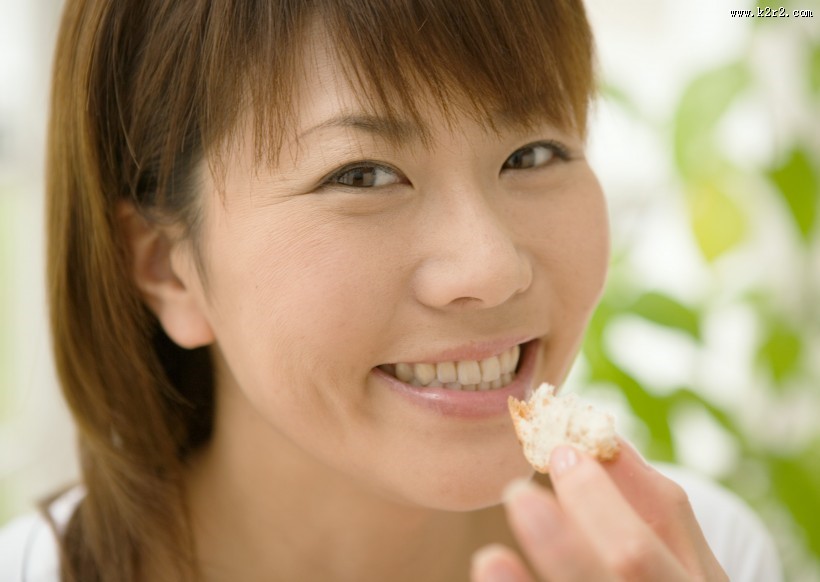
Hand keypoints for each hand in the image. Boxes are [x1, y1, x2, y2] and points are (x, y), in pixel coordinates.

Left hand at [471, 440, 727, 580]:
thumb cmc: (674, 578)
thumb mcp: (680, 545)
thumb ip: (642, 492)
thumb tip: (588, 430)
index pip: (634, 553)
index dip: (595, 504)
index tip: (559, 454)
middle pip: (616, 578)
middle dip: (561, 545)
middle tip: (518, 495)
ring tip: (490, 559)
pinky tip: (494, 572)